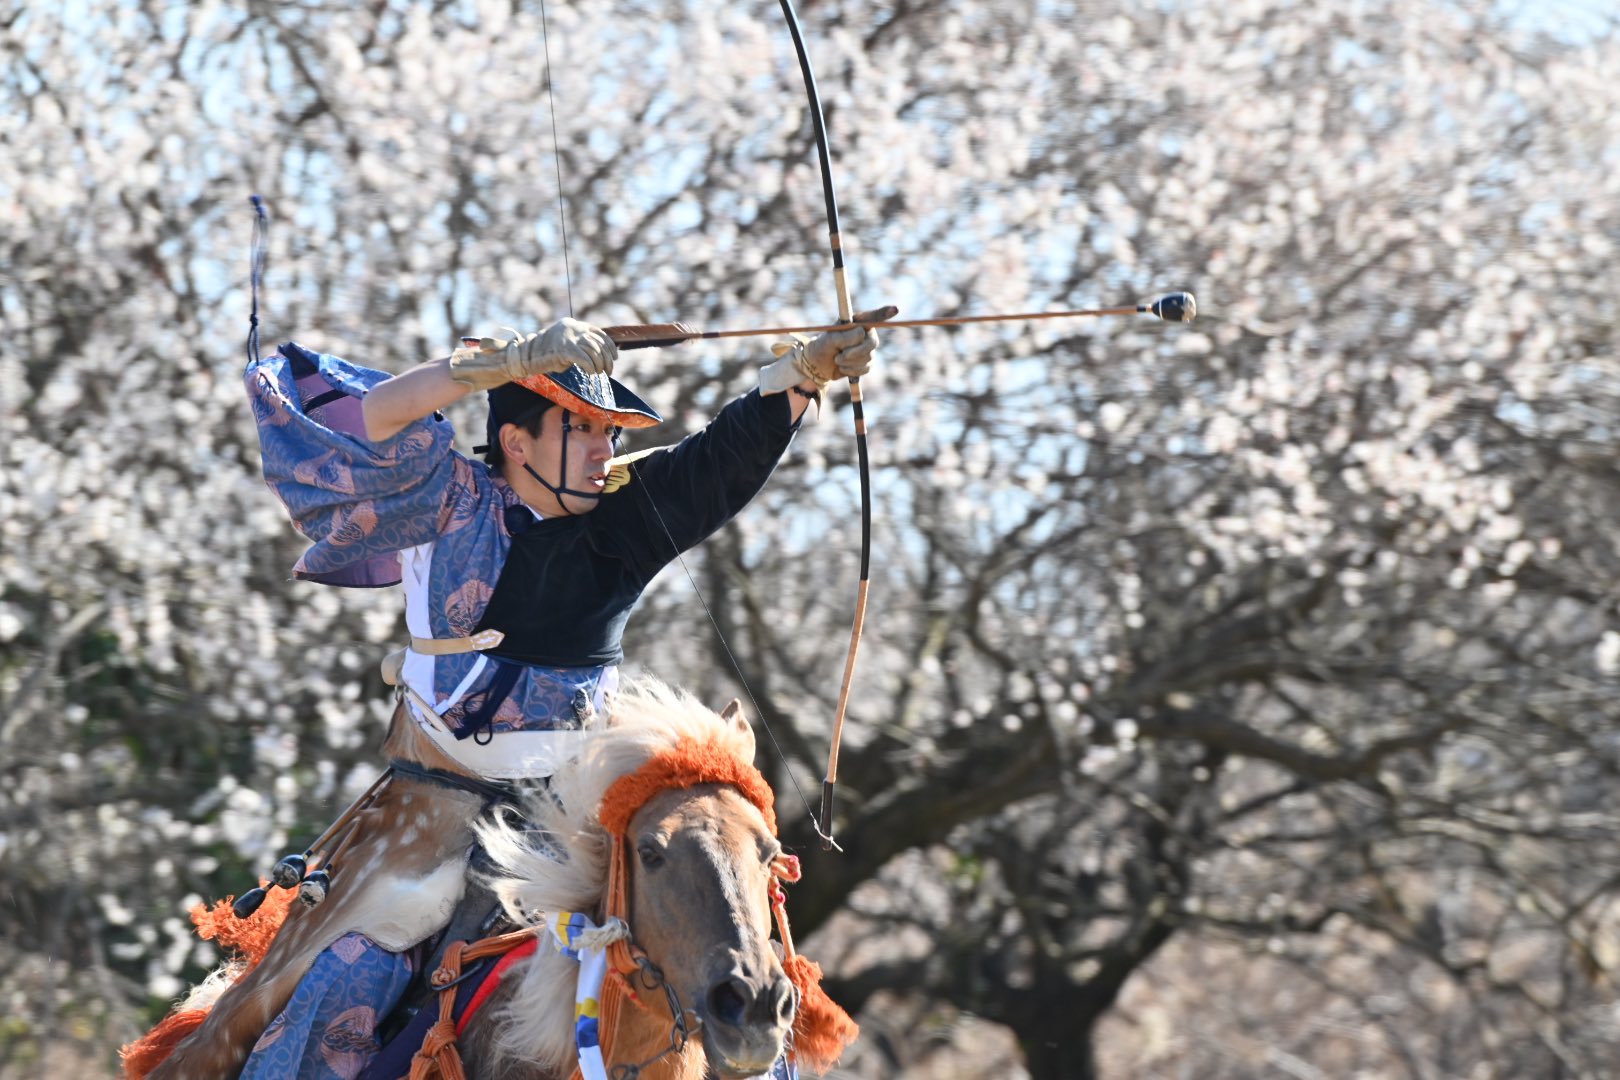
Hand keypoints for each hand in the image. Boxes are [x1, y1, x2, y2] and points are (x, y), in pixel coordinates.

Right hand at [449, 318, 617, 389]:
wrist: (523, 356)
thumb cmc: (543, 355)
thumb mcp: (564, 347)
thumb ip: (579, 346)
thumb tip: (598, 354)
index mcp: (573, 325)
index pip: (599, 333)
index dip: (609, 346)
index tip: (614, 357)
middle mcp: (572, 327)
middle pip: (599, 343)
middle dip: (607, 358)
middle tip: (608, 371)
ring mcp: (567, 337)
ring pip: (594, 351)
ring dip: (600, 364)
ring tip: (598, 373)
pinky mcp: (563, 348)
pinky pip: (584, 359)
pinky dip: (590, 367)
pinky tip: (590, 373)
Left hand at [758, 325, 879, 394]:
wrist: (818, 364)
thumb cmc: (822, 346)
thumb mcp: (830, 339)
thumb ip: (846, 336)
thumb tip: (861, 334)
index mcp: (857, 322)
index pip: (874, 317)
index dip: (885, 313)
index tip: (895, 309)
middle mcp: (865, 333)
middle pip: (872, 343)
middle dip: (855, 352)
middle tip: (840, 356)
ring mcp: (868, 348)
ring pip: (868, 357)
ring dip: (850, 362)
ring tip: (837, 360)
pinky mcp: (867, 362)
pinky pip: (866, 368)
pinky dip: (852, 370)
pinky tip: (843, 368)